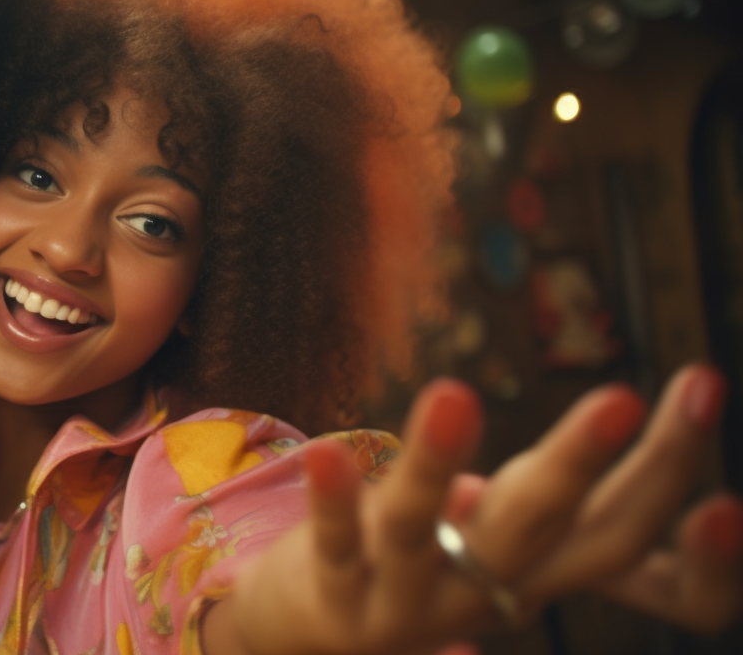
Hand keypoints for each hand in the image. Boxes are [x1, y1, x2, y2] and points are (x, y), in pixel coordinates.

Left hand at [202, 365, 740, 654]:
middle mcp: (486, 593)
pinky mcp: (334, 591)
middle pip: (541, 531)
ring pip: (421, 533)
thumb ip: (558, 499)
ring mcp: (405, 600)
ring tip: (454, 393)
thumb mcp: (508, 542)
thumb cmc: (432, 563)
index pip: (624, 544)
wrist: (320, 636)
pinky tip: (327, 452)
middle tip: (622, 395)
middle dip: (580, 463)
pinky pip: (334, 543)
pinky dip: (333, 501)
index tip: (722, 472)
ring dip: (437, 463)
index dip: (686, 526)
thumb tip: (631, 409)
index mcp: (543, 570)